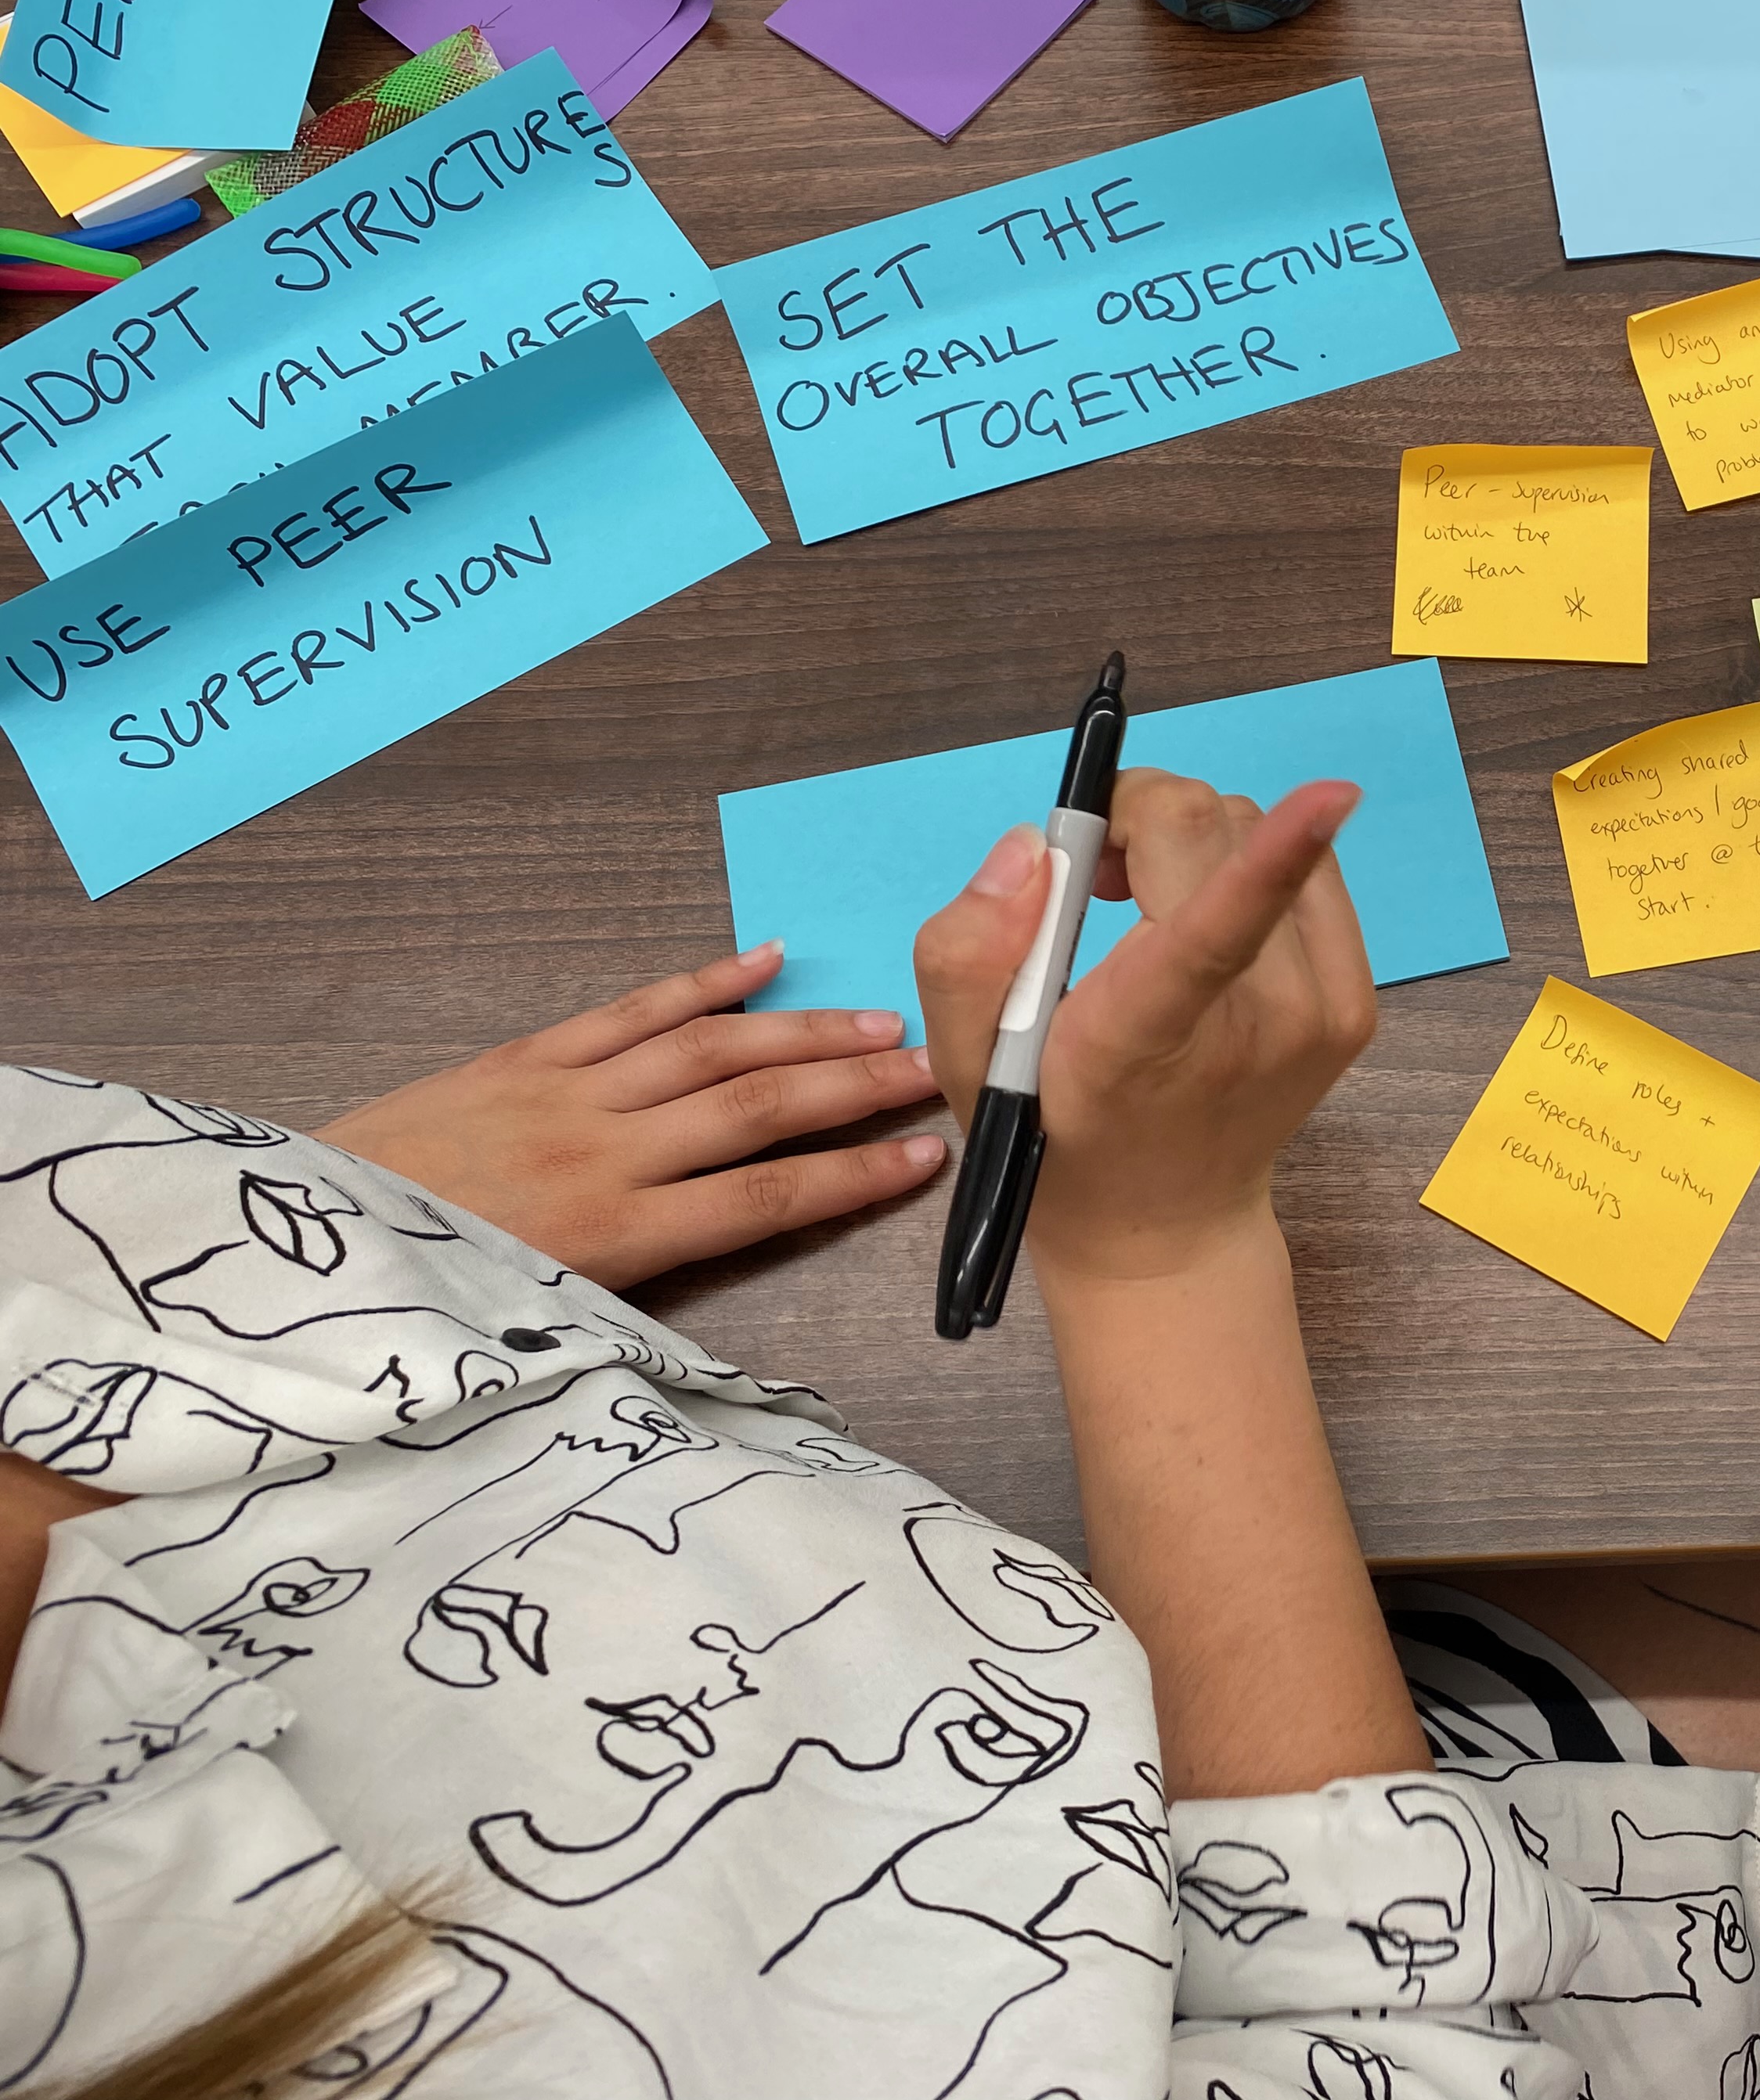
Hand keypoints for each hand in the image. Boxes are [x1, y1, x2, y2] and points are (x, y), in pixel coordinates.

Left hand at [320, 941, 947, 1288]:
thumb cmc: (419, 1304)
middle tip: (936, 1068)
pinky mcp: (520, 1059)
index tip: (929, 1157)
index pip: (768, 1195)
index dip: (858, 1175)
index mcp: (614, 1235)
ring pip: (710, 1049)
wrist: (291, 1252)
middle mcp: (603, 1152)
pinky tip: (763, 960)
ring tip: (879, 1021)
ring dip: (803, 1031)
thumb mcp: (536, 1330)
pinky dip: (701, 982)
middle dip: (857, 1085)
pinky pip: (628, 1009)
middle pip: (758, 1107)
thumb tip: (725, 1308)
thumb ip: (632, 1303)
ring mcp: (564, 1094)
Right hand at [913, 771, 1374, 1287]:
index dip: (1273, 854)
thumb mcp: (965, 1064)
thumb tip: (1034, 847)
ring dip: (1188, 839)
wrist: (1164, 1227)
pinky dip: (1245, 865)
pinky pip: (1306, 868)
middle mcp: (1258, 1024)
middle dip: (1135, 819)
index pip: (1214, 933)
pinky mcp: (1355, 1003)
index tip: (1332, 792)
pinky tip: (1198, 917)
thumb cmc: (1051, 1137)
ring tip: (1136, 904)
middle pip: (1212, 831)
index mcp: (1147, 1038)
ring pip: (1257, 833)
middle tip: (1086, 879)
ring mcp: (1322, 1014)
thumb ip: (968, 954)